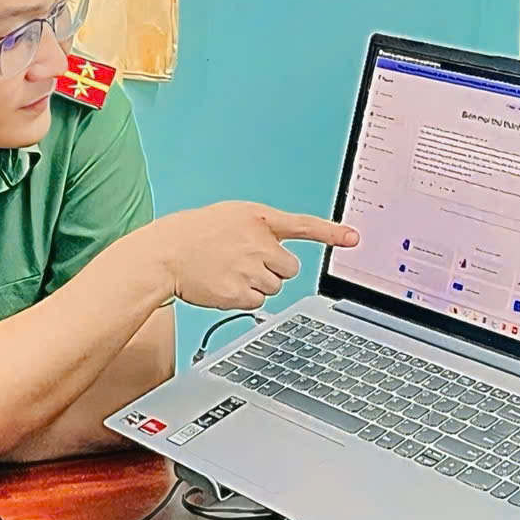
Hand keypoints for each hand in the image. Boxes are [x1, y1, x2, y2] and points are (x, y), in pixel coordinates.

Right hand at [137, 203, 358, 310]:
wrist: (165, 254)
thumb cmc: (195, 235)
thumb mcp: (230, 217)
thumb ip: (260, 228)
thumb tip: (280, 249)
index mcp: (258, 217)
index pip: (303, 225)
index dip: (331, 233)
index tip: (354, 238)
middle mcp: (258, 242)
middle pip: (290, 268)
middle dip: (273, 269)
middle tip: (247, 263)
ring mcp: (249, 268)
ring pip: (275, 286)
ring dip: (257, 283)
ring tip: (229, 271)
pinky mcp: (240, 292)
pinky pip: (258, 302)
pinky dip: (244, 298)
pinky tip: (224, 285)